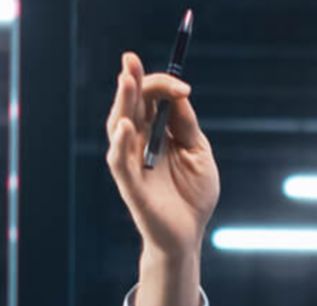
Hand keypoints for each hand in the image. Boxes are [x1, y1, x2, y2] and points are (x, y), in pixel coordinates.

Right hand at [105, 51, 219, 258]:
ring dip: (123, 102)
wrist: (188, 235)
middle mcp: (139, 142)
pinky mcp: (129, 184)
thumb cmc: (193, 195)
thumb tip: (179, 94)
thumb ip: (187, 125)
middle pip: (131, 105)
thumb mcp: (198, 153)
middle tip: (130, 59)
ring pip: (119, 126)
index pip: (151, 99)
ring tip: (127, 81)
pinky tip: (127, 126)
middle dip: (131, 80)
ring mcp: (131, 161)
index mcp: (157, 132)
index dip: (163, 86)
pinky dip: (121, 142)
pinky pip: (119, 160)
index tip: (183, 87)